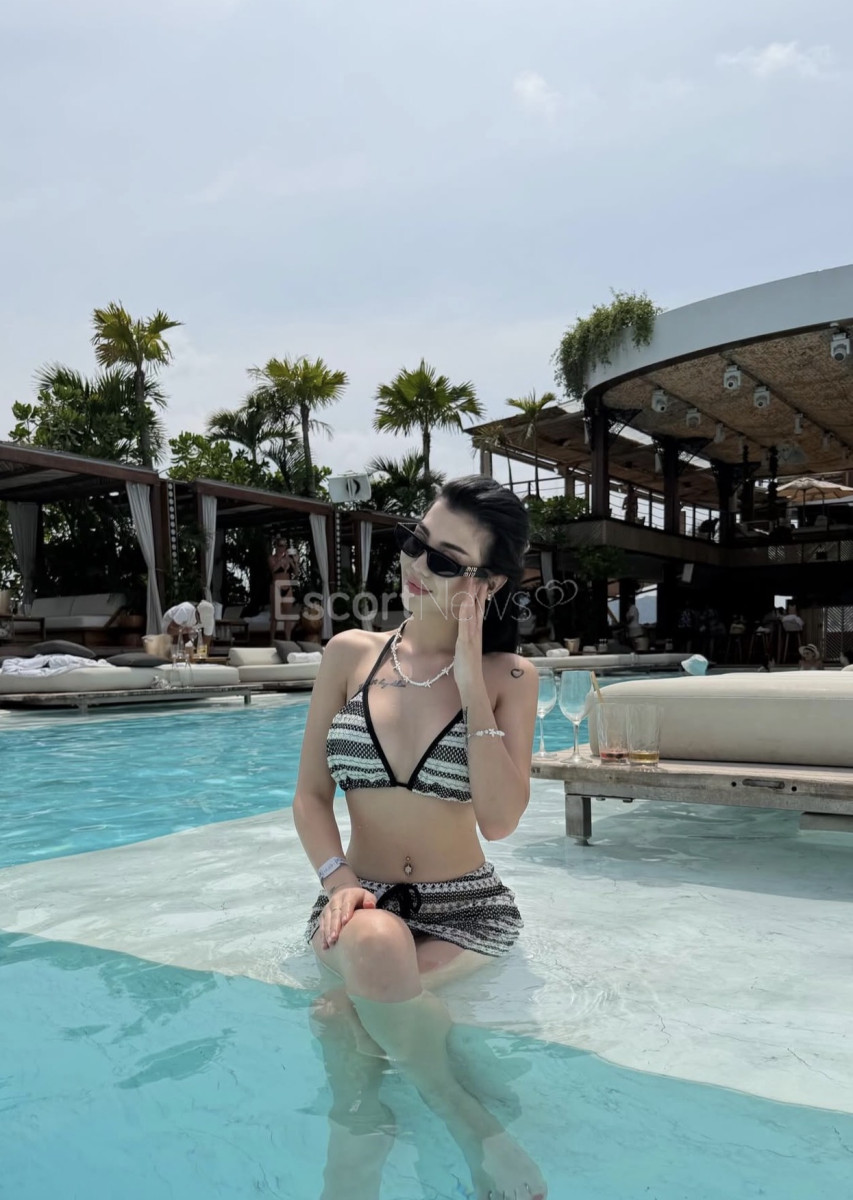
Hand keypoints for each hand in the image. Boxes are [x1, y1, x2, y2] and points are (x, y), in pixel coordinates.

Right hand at [321, 885, 376, 948]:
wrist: (346, 894)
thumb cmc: (360, 900)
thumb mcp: (366, 896)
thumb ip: (369, 900)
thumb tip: (369, 906)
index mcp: (348, 895)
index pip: (347, 903)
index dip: (345, 912)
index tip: (345, 922)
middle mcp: (336, 900)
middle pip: (335, 913)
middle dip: (334, 925)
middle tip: (335, 937)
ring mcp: (328, 908)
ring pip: (327, 919)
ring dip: (328, 931)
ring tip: (330, 942)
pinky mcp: (323, 915)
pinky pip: (322, 925)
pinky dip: (323, 935)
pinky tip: (325, 945)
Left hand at [452, 579, 488, 700]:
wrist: (471, 682)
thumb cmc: (467, 669)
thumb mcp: (466, 650)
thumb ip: (466, 641)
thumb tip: (465, 635)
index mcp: (475, 634)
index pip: (477, 613)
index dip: (479, 599)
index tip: (480, 586)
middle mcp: (475, 633)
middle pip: (478, 610)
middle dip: (479, 594)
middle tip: (480, 578)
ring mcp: (472, 637)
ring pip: (473, 613)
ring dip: (473, 598)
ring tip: (474, 584)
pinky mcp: (466, 642)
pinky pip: (466, 624)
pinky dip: (467, 613)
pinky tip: (466, 602)